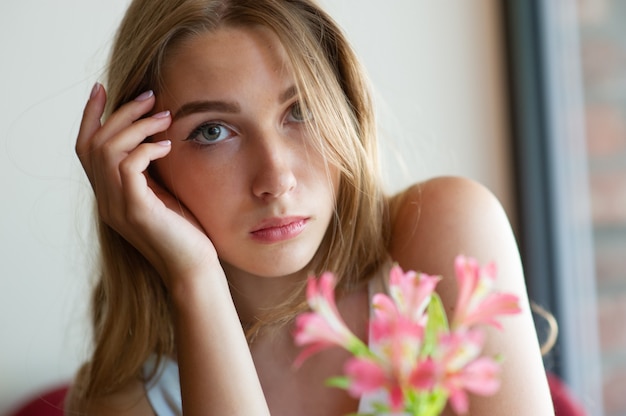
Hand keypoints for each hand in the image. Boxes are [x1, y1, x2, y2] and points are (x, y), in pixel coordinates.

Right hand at [76, 84, 219, 287]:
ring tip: (164, 116)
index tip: (102, 88)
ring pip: (107, 150)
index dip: (90, 116)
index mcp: (110, 194)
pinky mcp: (136, 211)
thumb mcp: (162, 194)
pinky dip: (146, 149)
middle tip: (150, 95)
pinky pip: (128, 167)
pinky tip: (168, 146)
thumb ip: (148, 170)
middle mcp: (106, 200)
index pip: (86, 149)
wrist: (194, 268)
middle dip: (120, 113)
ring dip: (136, 126)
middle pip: (93, 143)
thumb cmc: (185, 232)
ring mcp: (118, 207)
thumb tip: (153, 137)